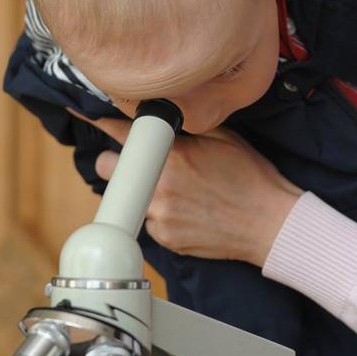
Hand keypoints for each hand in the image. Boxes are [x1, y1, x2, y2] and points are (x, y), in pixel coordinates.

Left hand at [82, 114, 302, 265]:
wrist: (270, 223)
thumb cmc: (252, 178)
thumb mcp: (223, 137)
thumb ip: (186, 127)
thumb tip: (162, 116)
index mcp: (172, 155)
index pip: (122, 135)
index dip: (102, 123)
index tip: (86, 116)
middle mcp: (159, 186)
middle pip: (108, 170)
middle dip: (120, 164)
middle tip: (143, 164)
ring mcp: (160, 216)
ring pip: (130, 198)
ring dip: (144, 192)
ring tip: (179, 193)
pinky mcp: (165, 239)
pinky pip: (148, 222)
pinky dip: (160, 216)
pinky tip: (187, 212)